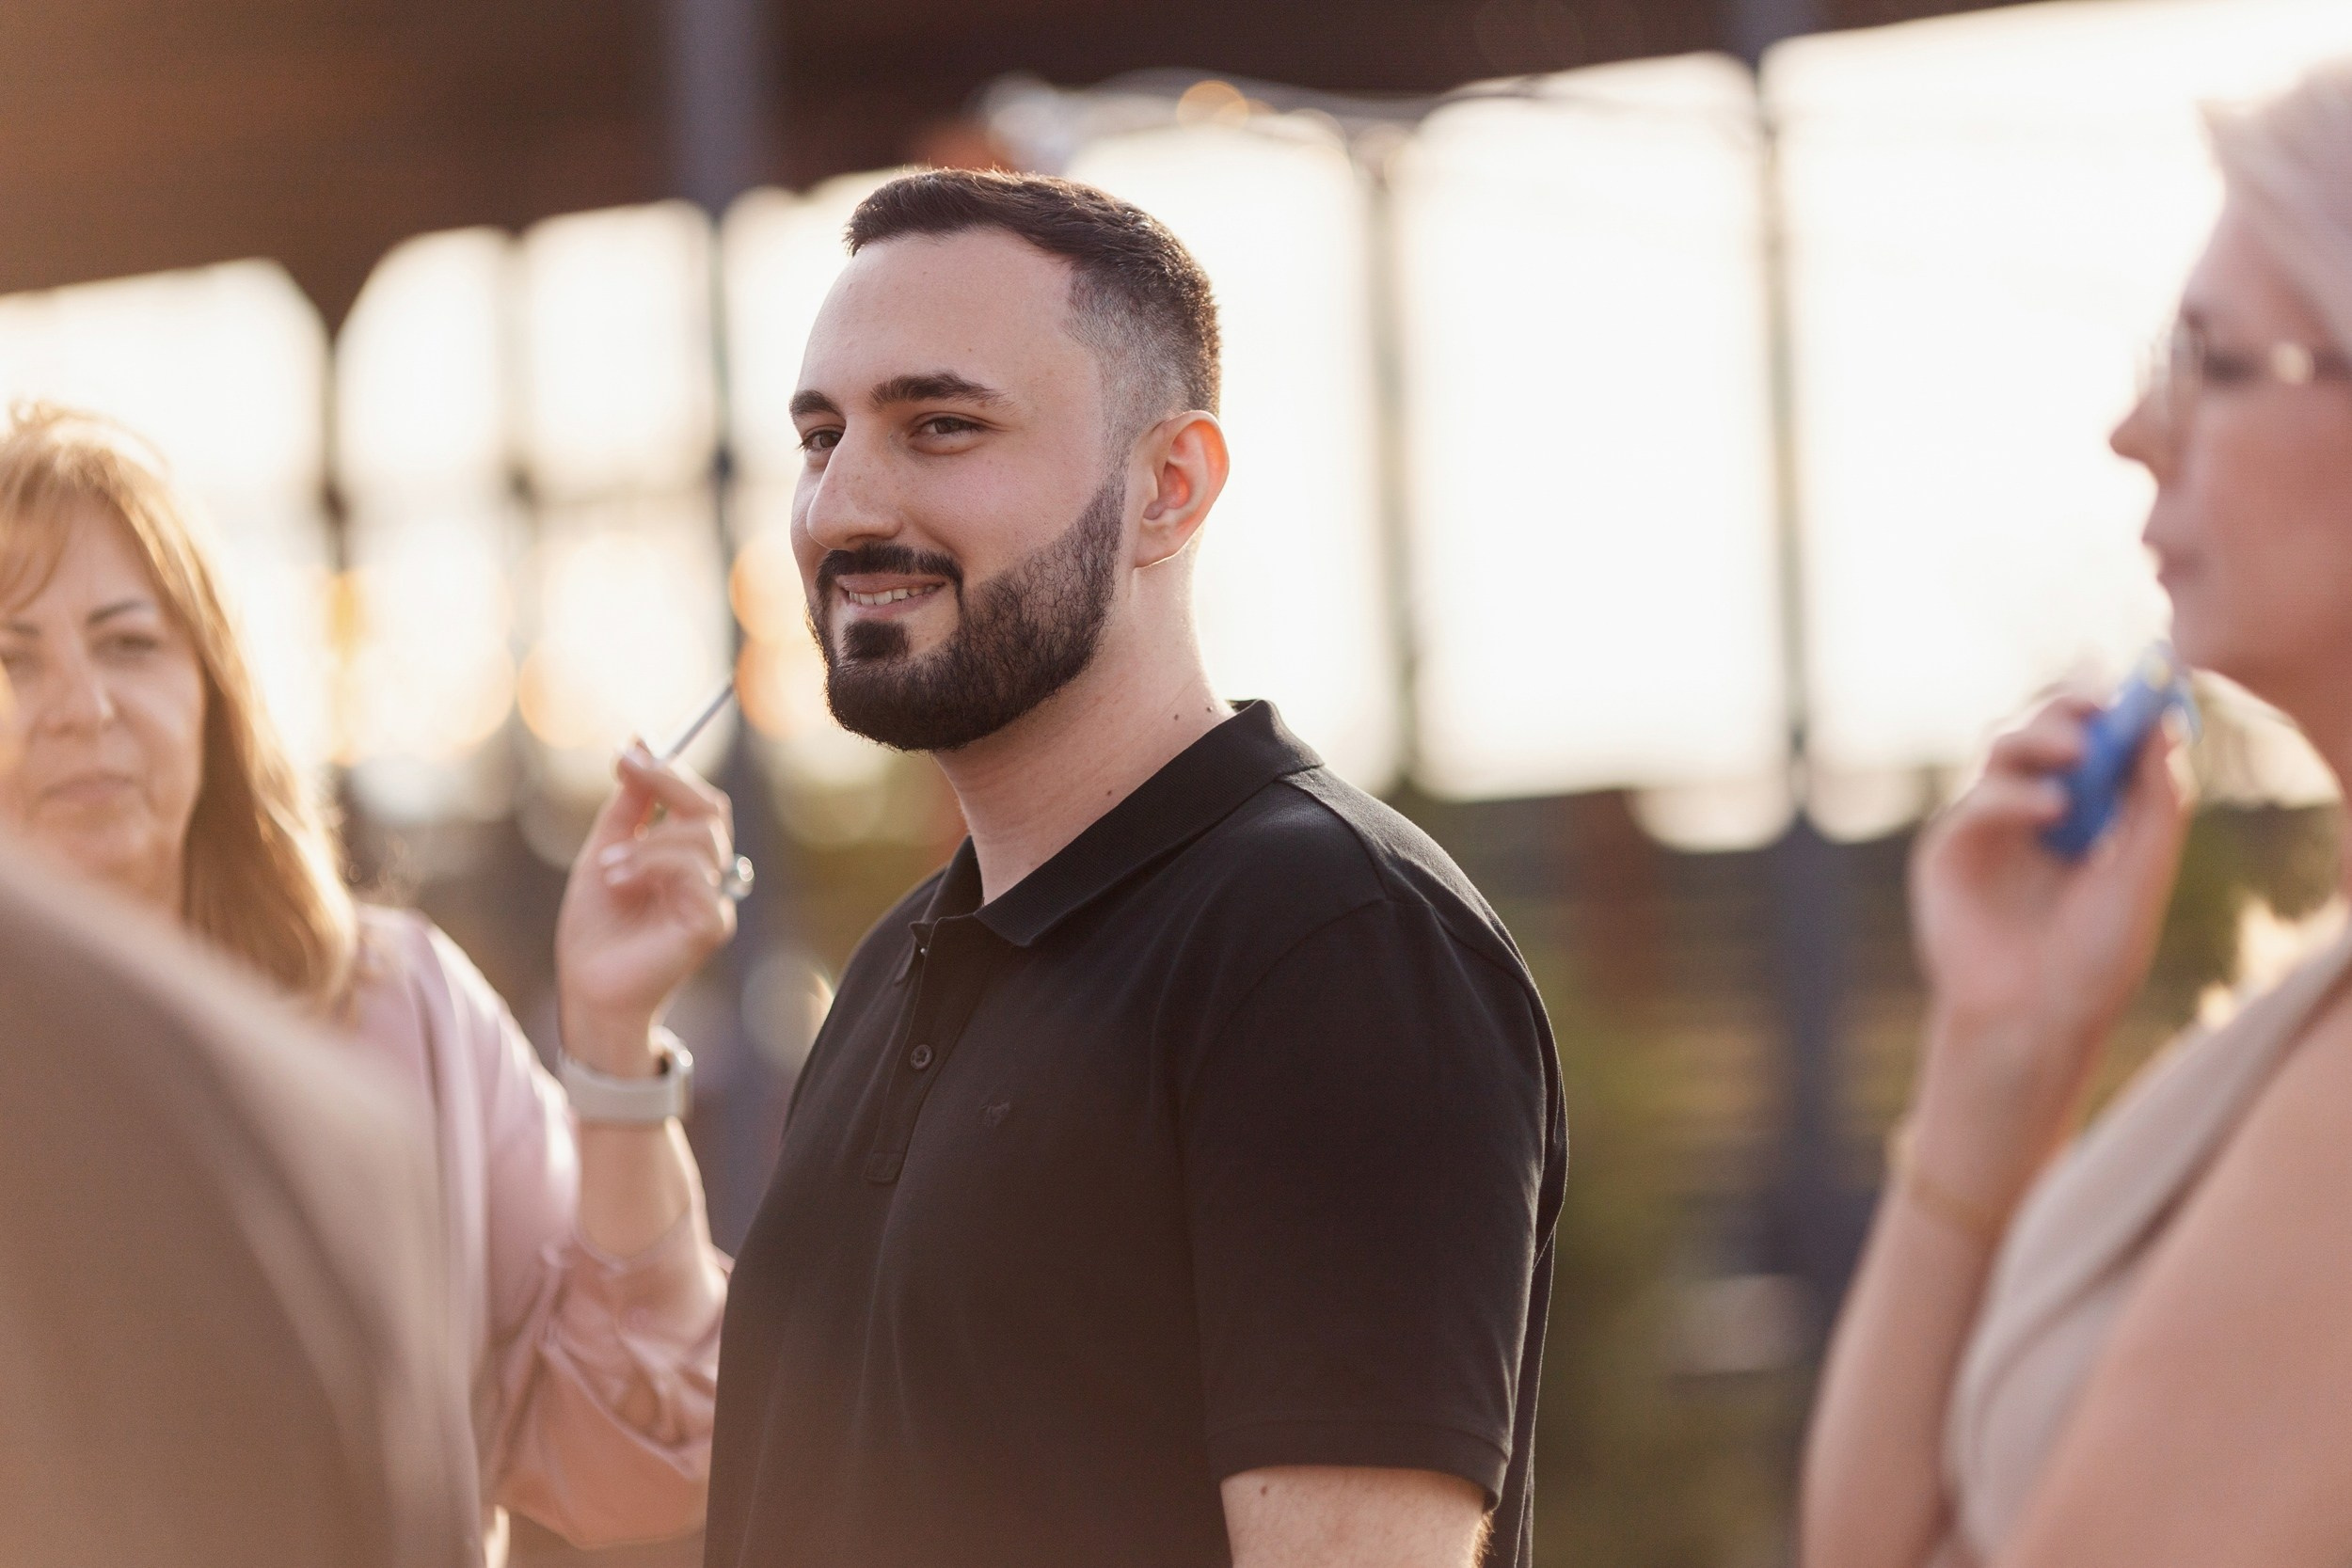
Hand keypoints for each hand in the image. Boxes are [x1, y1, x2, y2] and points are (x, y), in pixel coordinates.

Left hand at [554, 741, 738, 1075]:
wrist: (587, 988)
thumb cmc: (597, 928)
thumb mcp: (604, 853)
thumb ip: (628, 806)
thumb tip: (640, 745)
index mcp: (686, 857)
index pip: (699, 801)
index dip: (669, 770)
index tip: (629, 750)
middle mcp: (708, 875)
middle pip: (712, 810)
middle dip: (670, 783)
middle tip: (629, 771)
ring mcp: (714, 900)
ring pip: (701, 839)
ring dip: (647, 843)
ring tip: (608, 866)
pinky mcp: (710, 926)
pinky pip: (697, 877)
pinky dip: (652, 868)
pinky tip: (619, 882)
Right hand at [1907, 694, 2191, 1200]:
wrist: (2037, 1018)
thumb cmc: (2093, 959)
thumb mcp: (2143, 870)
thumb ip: (2155, 800)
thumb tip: (2165, 723)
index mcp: (2080, 814)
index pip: (2088, 737)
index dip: (2105, 706)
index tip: (2136, 682)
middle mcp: (2028, 813)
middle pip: (2038, 729)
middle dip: (2067, 707)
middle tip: (2098, 701)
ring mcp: (1983, 830)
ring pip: (2000, 750)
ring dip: (2040, 738)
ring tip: (2079, 752)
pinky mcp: (1946, 852)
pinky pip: (1974, 802)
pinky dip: (2012, 795)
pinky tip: (2050, 810)